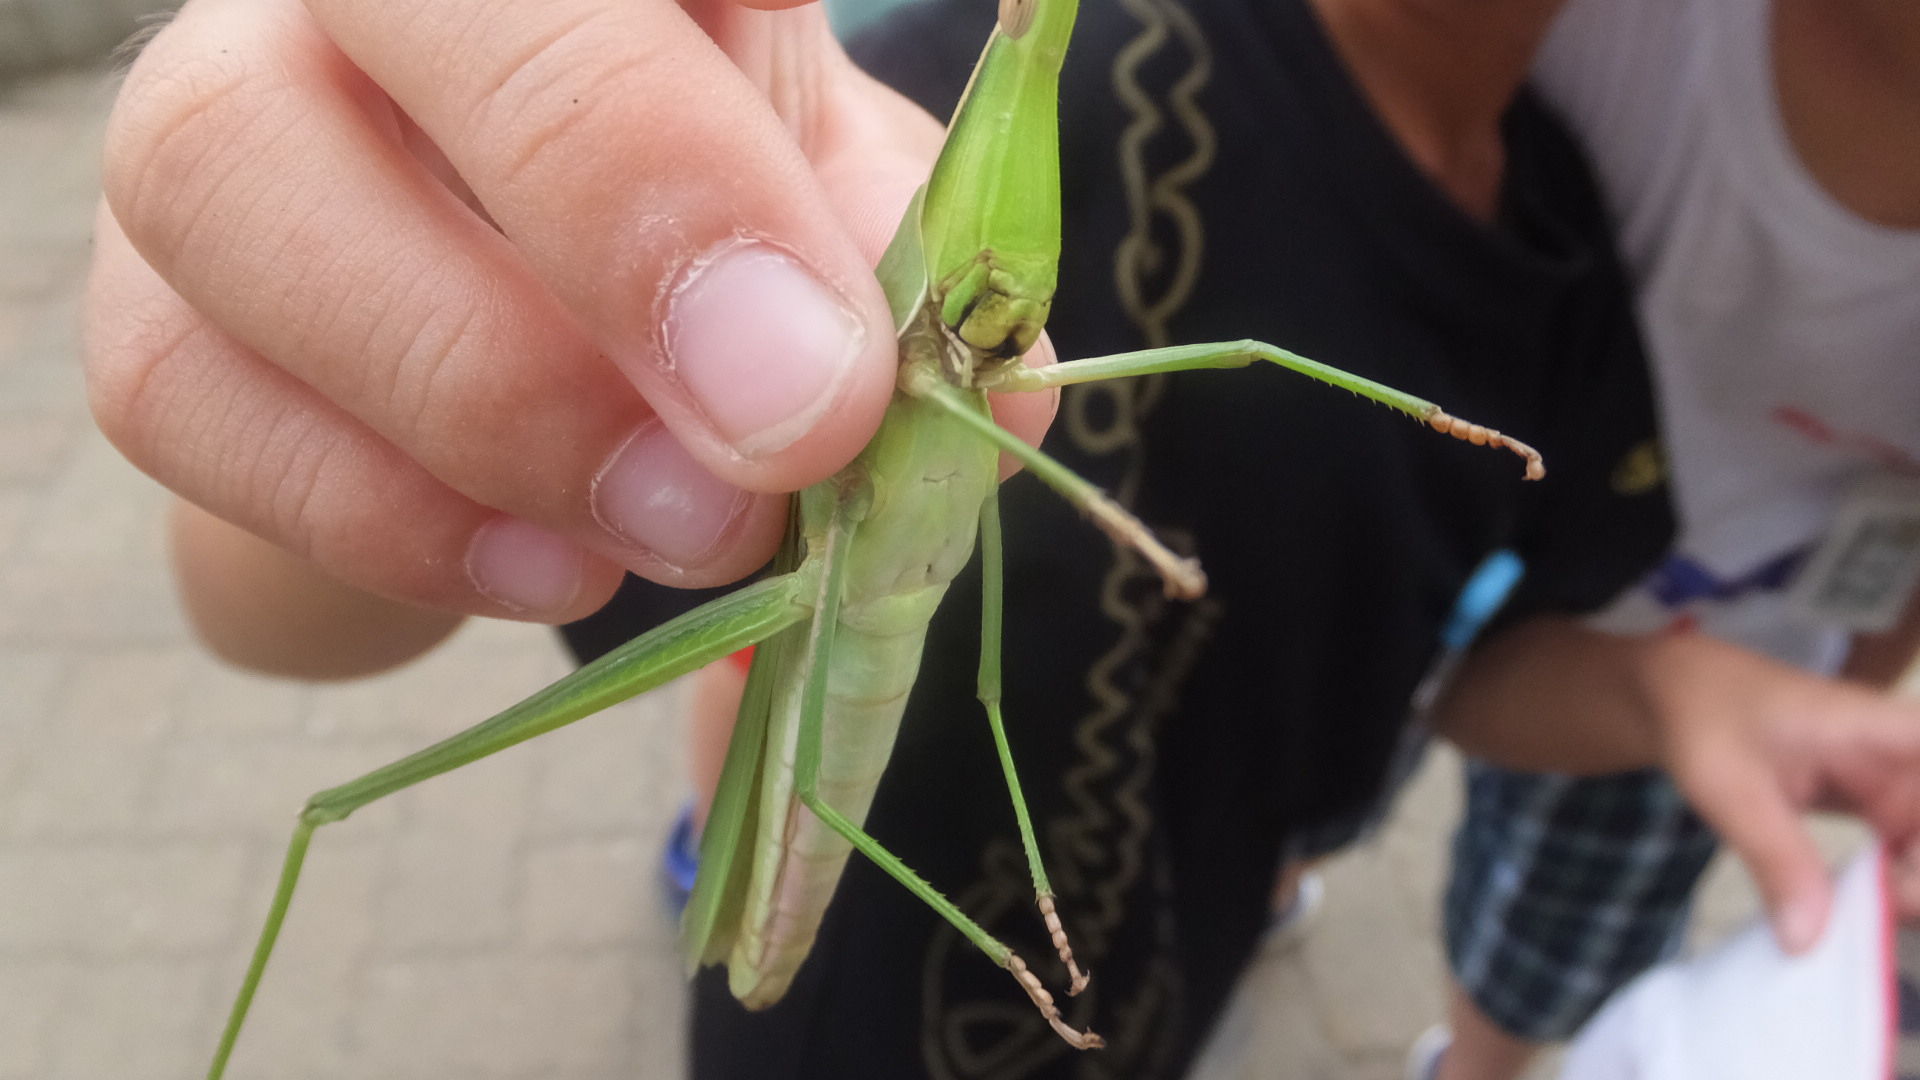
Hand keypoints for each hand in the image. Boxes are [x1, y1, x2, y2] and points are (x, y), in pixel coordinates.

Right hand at [87, 0, 1054, 632]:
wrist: (520, 384)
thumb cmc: (712, 271)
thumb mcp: (847, 246)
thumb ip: (918, 287)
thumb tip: (992, 380)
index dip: (706, 71)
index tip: (831, 285)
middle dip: (624, 207)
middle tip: (790, 424)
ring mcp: (226, 118)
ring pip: (232, 179)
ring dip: (487, 391)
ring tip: (678, 533)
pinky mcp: (149, 310)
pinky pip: (180, 390)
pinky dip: (379, 511)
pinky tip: (541, 567)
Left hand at [1645, 633, 1919, 951]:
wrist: (1675, 694)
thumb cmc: (1703, 715)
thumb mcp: (1731, 787)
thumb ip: (1775, 858)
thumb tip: (1806, 940)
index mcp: (1886, 732)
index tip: (1900, 888)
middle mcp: (1904, 759)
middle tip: (1884, 915)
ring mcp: (1893, 785)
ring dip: (1909, 892)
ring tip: (1864, 922)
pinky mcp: (1873, 808)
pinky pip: (1903, 857)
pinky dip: (1886, 889)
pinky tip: (1851, 915)